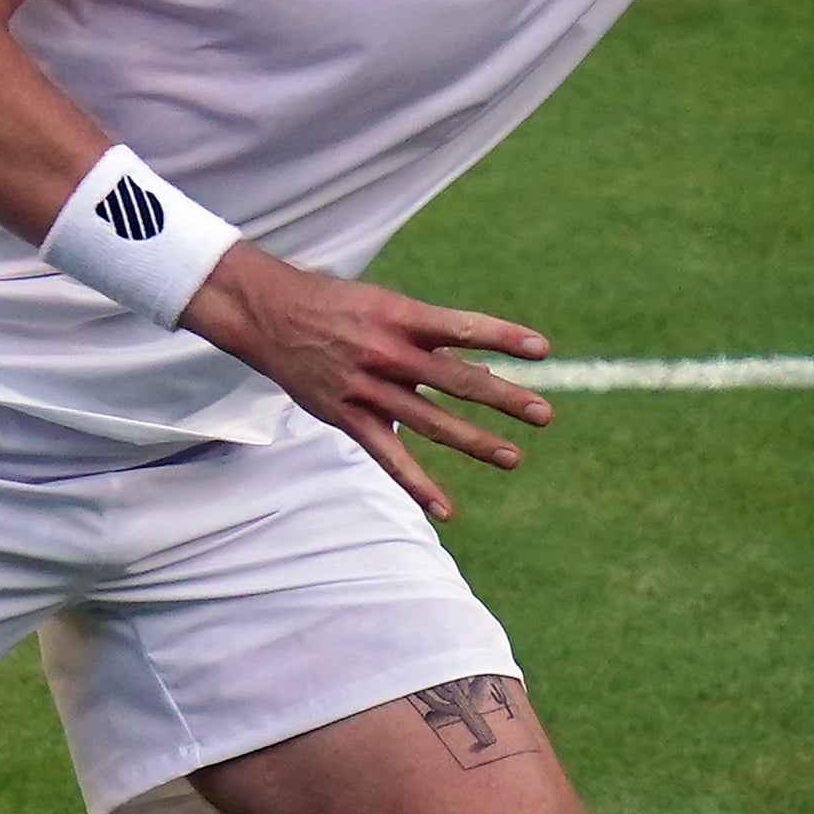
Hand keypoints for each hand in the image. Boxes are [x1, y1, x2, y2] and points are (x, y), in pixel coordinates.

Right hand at [179, 242, 551, 520]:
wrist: (270, 314)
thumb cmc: (339, 305)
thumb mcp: (386, 307)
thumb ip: (432, 341)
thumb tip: (481, 369)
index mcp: (402, 317)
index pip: (462, 327)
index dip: (502, 337)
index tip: (542, 350)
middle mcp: (388, 352)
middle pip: (456, 379)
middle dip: (503, 398)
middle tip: (543, 414)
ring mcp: (368, 388)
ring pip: (430, 421)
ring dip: (474, 441)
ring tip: (513, 457)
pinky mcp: (348, 417)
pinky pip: (388, 458)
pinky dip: (417, 485)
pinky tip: (445, 508)